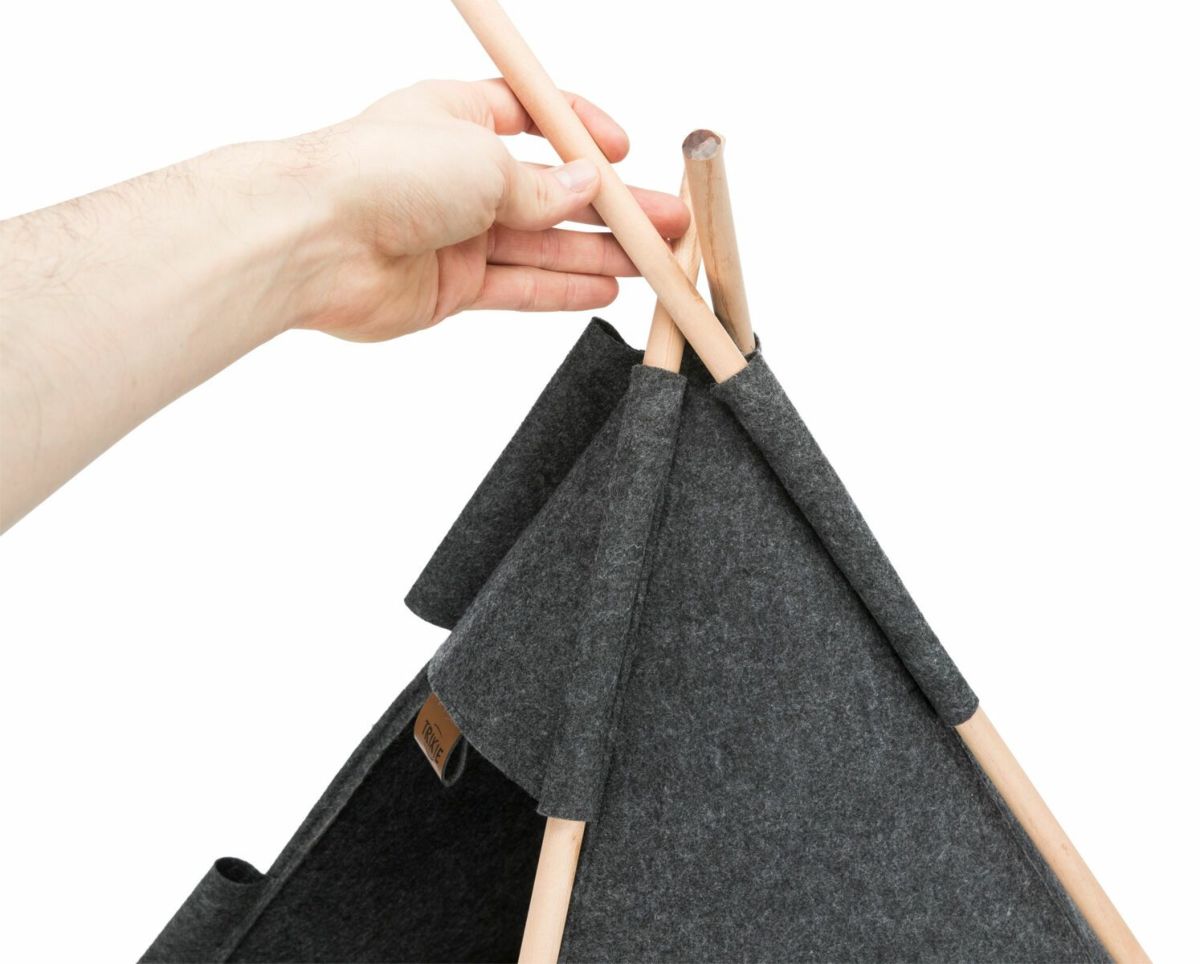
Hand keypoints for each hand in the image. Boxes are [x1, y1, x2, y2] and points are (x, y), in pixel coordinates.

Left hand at [286, 79, 689, 340]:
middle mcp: (457, 176)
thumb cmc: (381, 171)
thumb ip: (542, 186)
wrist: (314, 239)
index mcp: (458, 118)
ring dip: (598, 253)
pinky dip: (561, 289)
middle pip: (550, 192)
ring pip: (541, 245)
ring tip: (652, 263)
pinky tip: (605, 290)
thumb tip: (583, 189)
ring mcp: (454, 234)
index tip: (623, 152)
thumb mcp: (484, 160)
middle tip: (665, 223)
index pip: (533, 117)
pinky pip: (518, 287)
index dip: (581, 134)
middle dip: (610, 208)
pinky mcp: (448, 287)